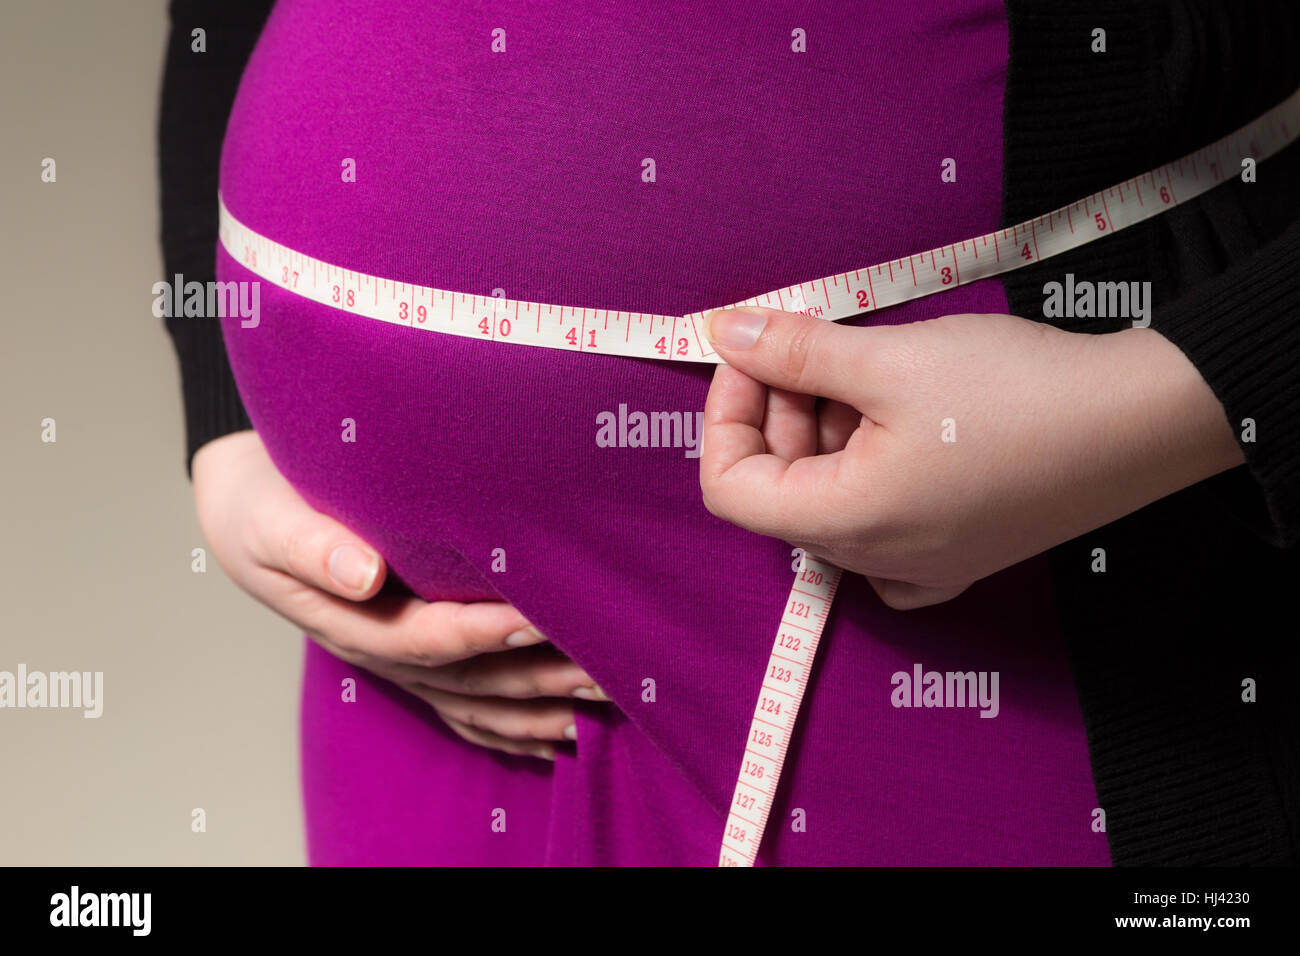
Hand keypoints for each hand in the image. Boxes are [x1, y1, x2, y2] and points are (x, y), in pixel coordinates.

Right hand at [192, 430, 605, 758]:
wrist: (246, 508)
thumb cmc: (260, 502)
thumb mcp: (269, 517)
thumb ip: (312, 546)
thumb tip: (364, 575)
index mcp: (347, 617)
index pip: (425, 636)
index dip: (482, 633)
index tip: (536, 618)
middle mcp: (378, 648)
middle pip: (465, 679)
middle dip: (534, 678)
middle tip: (602, 671)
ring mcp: (396, 658)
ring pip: (474, 699)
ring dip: (538, 707)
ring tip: (603, 703)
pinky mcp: (410, 652)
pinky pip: (463, 707)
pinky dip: (511, 727)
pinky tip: (558, 735)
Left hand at [699, 307, 1243, 608]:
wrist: (1142, 422)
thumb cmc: (1014, 392)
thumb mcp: (889, 359)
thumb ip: (793, 351)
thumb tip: (720, 332)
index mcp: (846, 525)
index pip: (729, 487)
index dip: (726, 411)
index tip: (754, 351)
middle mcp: (875, 563)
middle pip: (781, 489)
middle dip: (780, 409)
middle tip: (815, 343)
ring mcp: (920, 567)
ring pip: (830, 498)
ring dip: (827, 429)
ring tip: (867, 368)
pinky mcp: (959, 554)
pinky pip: (880, 525)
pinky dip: (868, 469)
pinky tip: (894, 428)